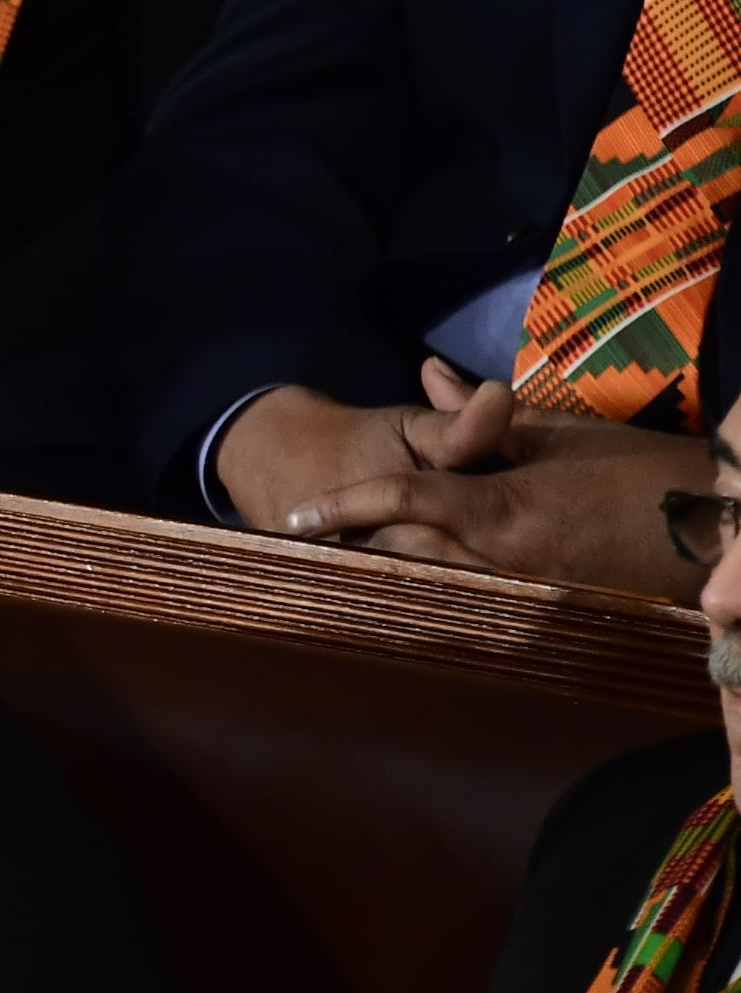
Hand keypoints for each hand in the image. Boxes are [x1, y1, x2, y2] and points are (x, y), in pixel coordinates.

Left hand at [253, 359, 709, 597]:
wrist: (722, 527)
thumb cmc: (643, 469)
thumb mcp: (558, 433)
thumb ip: (482, 416)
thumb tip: (429, 375)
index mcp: (504, 510)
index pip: (404, 501)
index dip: (344, 506)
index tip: (294, 515)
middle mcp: (506, 561)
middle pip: (403, 556)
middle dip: (350, 550)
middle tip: (297, 543)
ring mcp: (527, 596)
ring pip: (434, 584)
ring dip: (386, 573)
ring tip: (333, 564)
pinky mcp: (548, 617)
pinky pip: (475, 602)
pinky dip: (437, 590)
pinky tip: (408, 586)